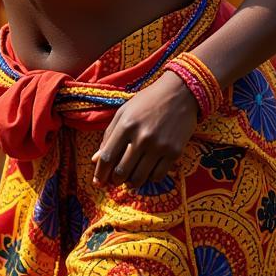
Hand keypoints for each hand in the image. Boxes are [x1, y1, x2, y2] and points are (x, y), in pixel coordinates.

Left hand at [91, 71, 198, 188]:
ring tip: (130, 179)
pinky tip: (148, 171)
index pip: (107, 156)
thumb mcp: (124, 112)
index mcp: (126, 125)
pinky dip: (149, 178)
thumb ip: (109, 135)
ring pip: (139, 178)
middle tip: (115, 180)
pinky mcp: (174, 152)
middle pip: (121, 172)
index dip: (100, 173)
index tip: (97, 181)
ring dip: (131, 183)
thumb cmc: (148, 101)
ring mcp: (159, 146)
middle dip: (115, 180)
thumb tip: (95, 160)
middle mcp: (142, 137)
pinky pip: (157, 176)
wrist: (180, 92)